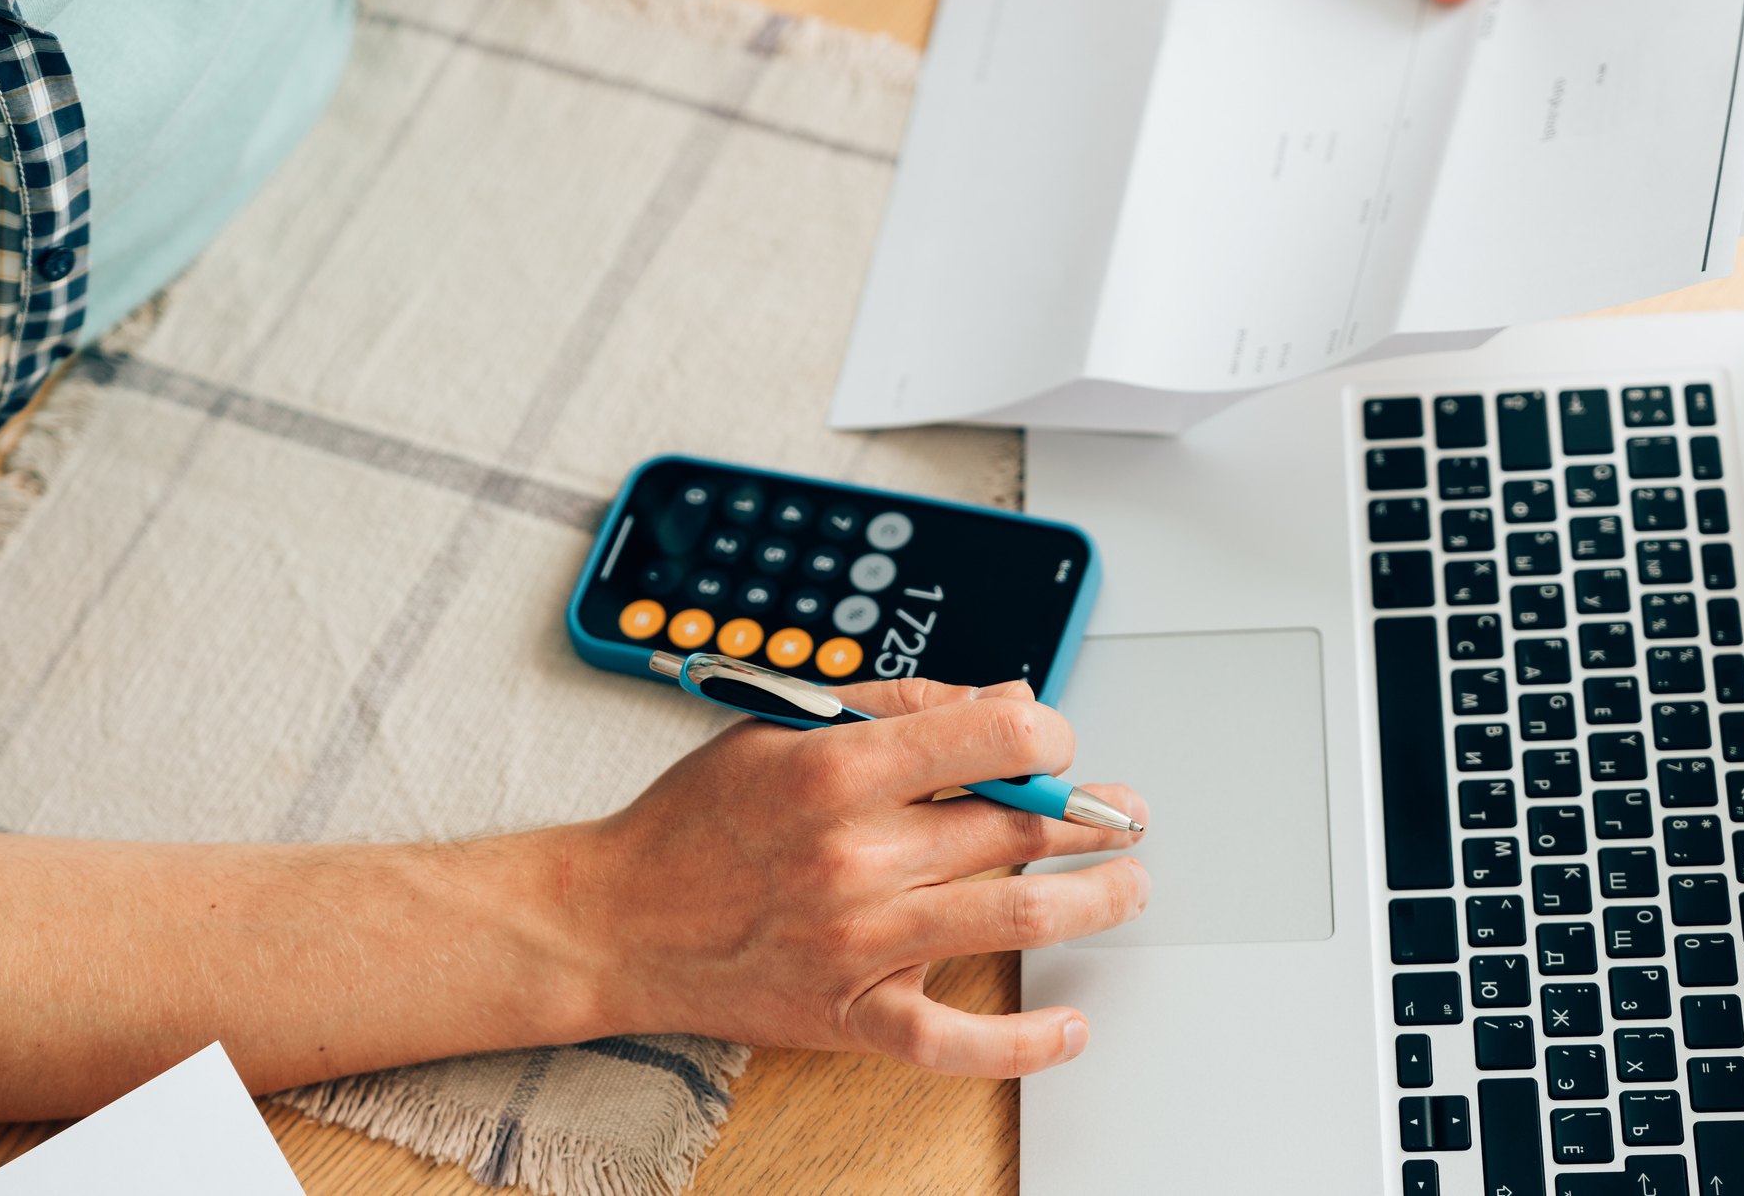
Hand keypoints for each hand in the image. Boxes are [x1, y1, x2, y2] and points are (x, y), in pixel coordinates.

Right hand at [555, 678, 1148, 1076]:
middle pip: (1019, 830)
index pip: (992, 740)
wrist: (615, 921)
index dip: (1051, 737)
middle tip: (1120, 812)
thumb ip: (899, 707)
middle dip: (1092, 815)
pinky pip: (959, 1042)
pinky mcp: (852, 1016)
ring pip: (1017, 919)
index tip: (1058, 745)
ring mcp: (859, 944)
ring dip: (1097, 900)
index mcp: (836, 772)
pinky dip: (1030, 1040)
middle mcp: (855, 858)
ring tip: (1128, 884)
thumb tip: (1003, 702)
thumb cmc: (696, 820)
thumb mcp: (782, 726)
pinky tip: (1071, 1024)